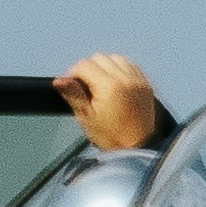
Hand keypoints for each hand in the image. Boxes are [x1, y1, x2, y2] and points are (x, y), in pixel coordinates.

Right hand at [51, 48, 168, 148]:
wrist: (137, 148)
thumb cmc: (112, 138)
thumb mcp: (86, 118)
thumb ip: (74, 95)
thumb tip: (60, 81)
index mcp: (109, 87)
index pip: (85, 65)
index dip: (73, 73)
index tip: (71, 85)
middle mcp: (125, 79)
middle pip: (100, 58)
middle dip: (88, 69)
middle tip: (85, 87)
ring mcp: (138, 80)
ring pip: (116, 58)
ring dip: (105, 66)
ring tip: (100, 84)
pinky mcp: (146, 84)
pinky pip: (130, 66)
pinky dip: (120, 69)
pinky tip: (114, 83)